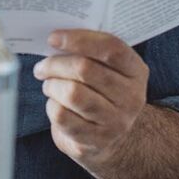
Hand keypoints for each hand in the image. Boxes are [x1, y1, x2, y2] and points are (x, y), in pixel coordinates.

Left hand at [33, 29, 149, 170]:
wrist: (111, 137)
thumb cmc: (101, 92)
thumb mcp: (107, 70)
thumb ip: (90, 52)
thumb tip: (55, 38)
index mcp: (136, 71)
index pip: (111, 48)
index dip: (79, 39)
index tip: (53, 38)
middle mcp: (131, 97)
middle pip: (85, 69)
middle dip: (55, 64)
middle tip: (42, 66)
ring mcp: (115, 121)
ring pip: (72, 93)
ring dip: (52, 85)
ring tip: (49, 85)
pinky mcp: (95, 140)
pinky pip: (62, 115)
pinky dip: (52, 106)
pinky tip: (56, 104)